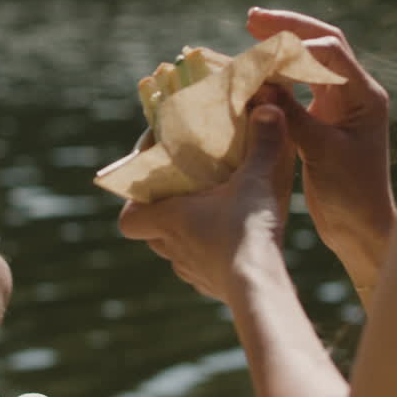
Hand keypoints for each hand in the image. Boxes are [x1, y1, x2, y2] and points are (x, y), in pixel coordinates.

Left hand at [120, 105, 293, 301]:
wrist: (261, 289)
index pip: (128, 219)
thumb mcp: (256, 179)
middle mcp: (172, 249)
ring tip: (210, 215)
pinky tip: (232, 243)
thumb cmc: (246, 231)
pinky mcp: (212, 288)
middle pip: (152, 233)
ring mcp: (191, 272)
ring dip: (187, 235)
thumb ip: (263, 142)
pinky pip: (201, 269)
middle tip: (185, 194)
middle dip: (164, 213)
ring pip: (176, 251)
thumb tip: (268, 107)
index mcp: (168, 220)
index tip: (150, 185)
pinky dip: (209, 255)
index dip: (132, 205)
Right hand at [247, 8, 396, 264]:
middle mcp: (354, 94)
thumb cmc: (351, 194)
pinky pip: (298, 87)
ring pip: (309, 63)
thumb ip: (292, 116)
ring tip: (250, 32)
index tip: (260, 38)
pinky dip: (276, 75)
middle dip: (289, 28)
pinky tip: (254, 72)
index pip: (331, 51)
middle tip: (252, 17)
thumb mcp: (320, 152)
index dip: (296, 41)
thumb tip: (261, 85)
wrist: (362, 227)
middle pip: (322, 45)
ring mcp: (338, 106)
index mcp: (364, 96)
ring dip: (281, 47)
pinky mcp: (322, 121)